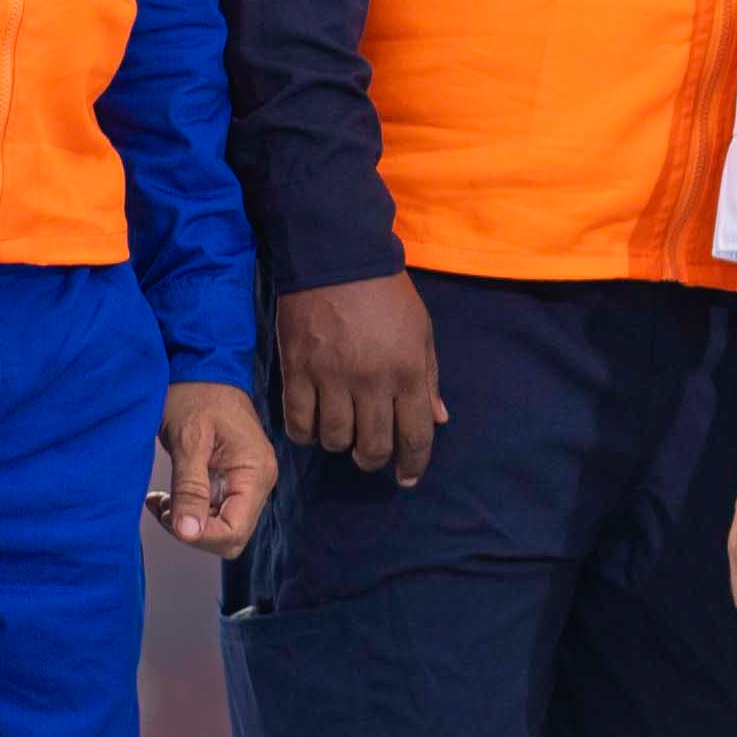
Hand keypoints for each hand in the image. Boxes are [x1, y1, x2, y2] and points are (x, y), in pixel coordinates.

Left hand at [152, 382, 275, 555]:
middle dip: (194, 531)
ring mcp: (247, 481)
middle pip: (231, 536)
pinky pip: (215, 510)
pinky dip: (188, 510)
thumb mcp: (189, 441)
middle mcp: (258, 480)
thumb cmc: (196, 393)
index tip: (169, 517)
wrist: (201, 365)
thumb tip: (189, 533)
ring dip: (188, 521)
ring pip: (221, 526)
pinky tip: (167, 497)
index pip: (234, 530)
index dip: (200, 535)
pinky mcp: (232, 478)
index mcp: (255, 472)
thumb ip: (190, 489)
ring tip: (161, 501)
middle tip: (164, 508)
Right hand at [274, 273, 444, 485]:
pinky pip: (298, 421)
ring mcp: (332, 377)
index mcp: (408, 372)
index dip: (413, 463)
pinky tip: (312, 428)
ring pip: (334, 439)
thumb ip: (429, 378)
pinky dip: (305, 433)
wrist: (337, 258)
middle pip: (373, 446)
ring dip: (340, 446)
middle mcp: (372, 381)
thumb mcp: (422, 331)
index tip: (407, 478)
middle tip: (370, 456)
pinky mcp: (298, 370)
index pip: (415, 435)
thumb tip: (439, 419)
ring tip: (342, 435)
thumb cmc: (386, 294)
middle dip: (374, 461)